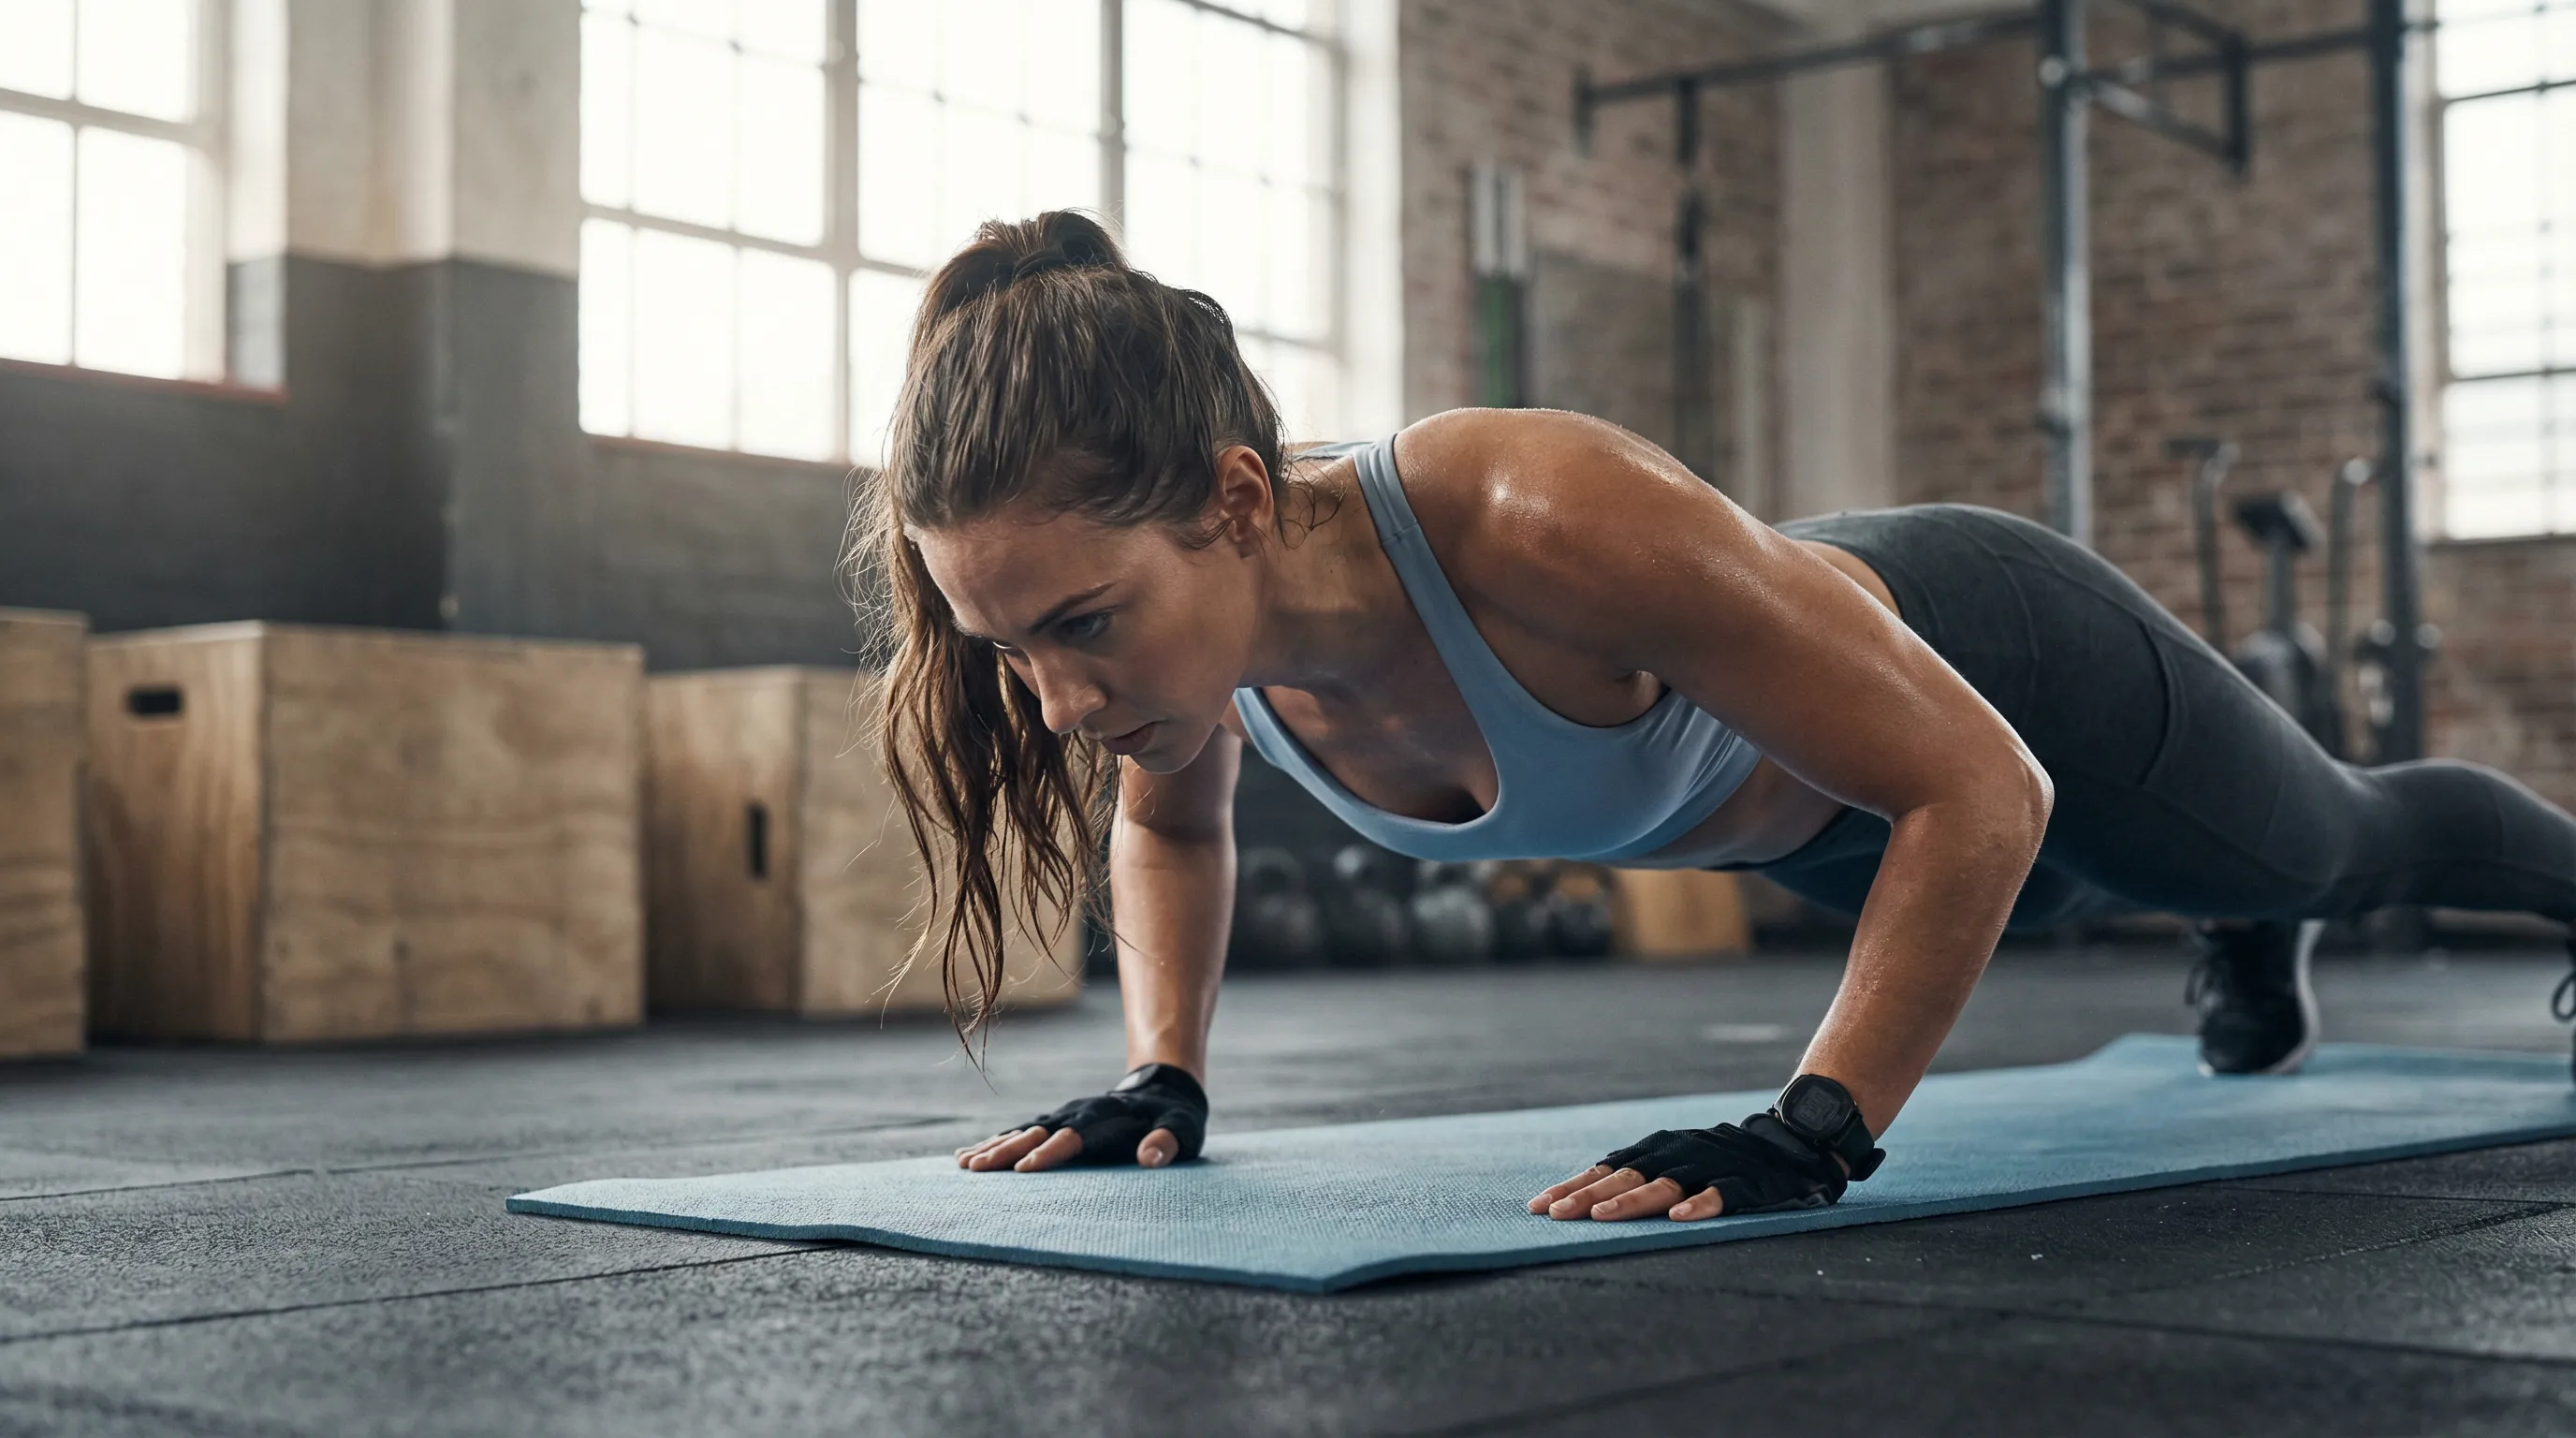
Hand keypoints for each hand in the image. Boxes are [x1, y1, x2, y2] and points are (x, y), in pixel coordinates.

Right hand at [954, 1062, 1207, 1172]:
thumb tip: (1150, 1157)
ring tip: (963, 1164)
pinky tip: (967, 1156)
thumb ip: (1166, 1143)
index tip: (1025, 1169)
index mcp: (1105, 1119)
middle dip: (1007, 1151)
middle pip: (1037, 1133)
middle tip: (977, 1169)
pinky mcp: (1056, 1123)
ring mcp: (1064, 1117)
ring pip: (1022, 1132)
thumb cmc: (1174, 1118)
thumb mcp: (1181, 1130)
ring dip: (993, 1147)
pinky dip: (994, 1143)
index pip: (1074, 1138)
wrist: (1162, 1088)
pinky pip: (1019, 1133)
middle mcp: (1077, 1115)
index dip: (1051, 1153)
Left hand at [1526, 1114, 1852, 1221]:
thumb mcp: (1674, 1159)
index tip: (1537, 1207)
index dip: (1571, 1187)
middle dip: (1587, 1197)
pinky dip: (1700, 1204)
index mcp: (1656, 1150)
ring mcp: (1709, 1166)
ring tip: (1602, 1217)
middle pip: (1624, 1177)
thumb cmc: (1720, 1157)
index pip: (1604, 1169)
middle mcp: (1676, 1154)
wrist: (1791, 1141)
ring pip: (1664, 1185)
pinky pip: (1721, 1194)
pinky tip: (1680, 1218)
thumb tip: (1584, 1201)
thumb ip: (1638, 1176)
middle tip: (1555, 1214)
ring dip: (1631, 1201)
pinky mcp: (1744, 1182)